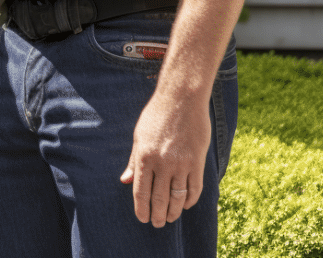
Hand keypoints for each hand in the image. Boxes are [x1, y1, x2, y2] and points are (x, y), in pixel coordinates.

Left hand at [120, 90, 210, 226]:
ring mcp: (181, 164)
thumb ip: (134, 161)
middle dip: (157, 215)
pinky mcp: (197, 162)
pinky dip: (190, 201)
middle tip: (157, 224)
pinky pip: (194, 189)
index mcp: (144, 156)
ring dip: (174, 212)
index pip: (141, 192)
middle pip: (159, 199)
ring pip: (177, 198)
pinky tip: (186, 205)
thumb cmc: (156, 115)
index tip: (142, 219)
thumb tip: (125, 181)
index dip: (141, 209)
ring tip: (170, 218)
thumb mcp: (139, 136)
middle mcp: (162, 163)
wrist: (181, 99)